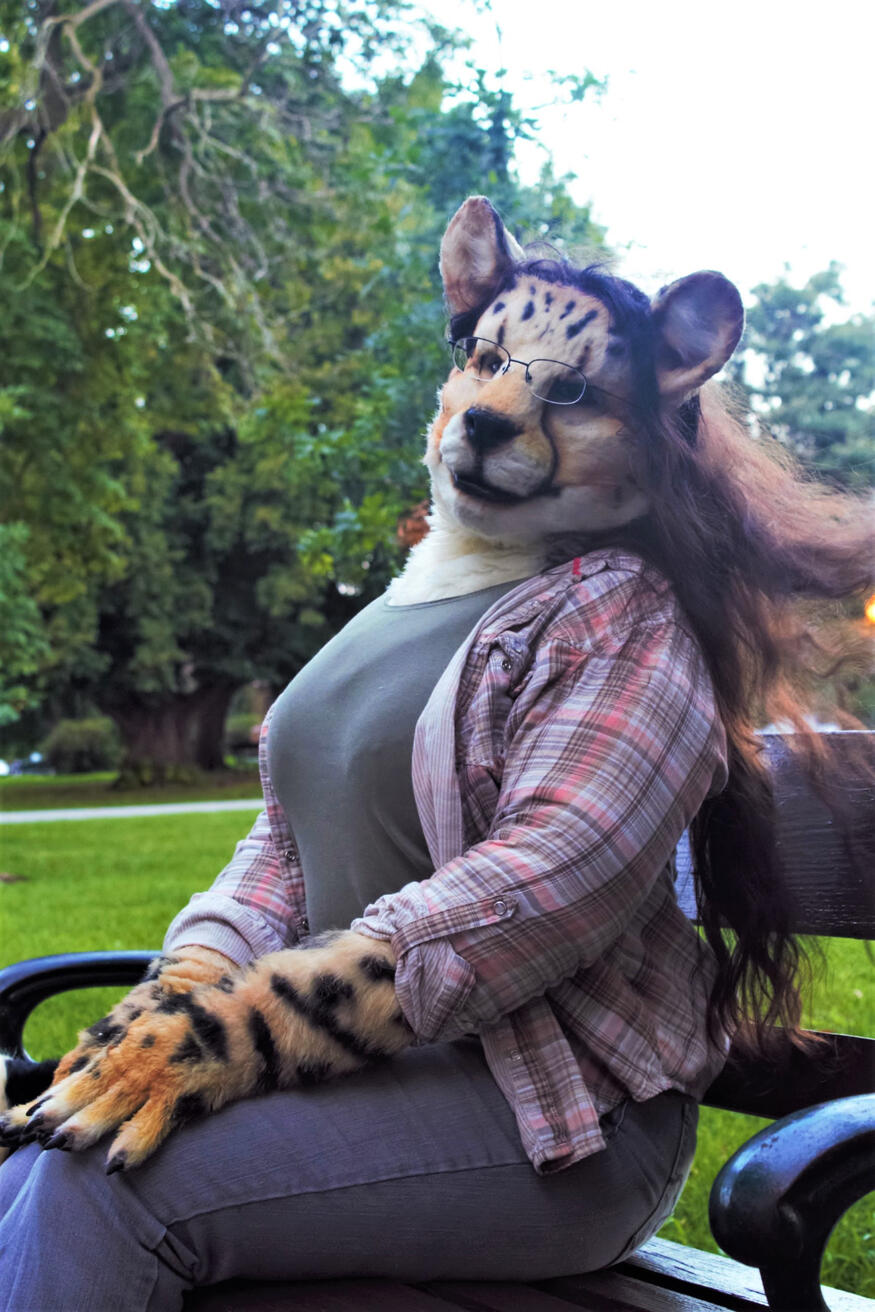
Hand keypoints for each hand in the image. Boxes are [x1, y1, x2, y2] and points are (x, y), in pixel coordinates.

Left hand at [0, 945, 236, 1149]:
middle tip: (23, 1132)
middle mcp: (141, 1052)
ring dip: (86, 1123)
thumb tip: (109, 1077)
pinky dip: (137, 1140)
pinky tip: (117, 1163)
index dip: (56, 1096)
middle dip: (56, 1110)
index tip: (22, 1119)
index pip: (86, 1072)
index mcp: (134, 1041)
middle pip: (90, 1085)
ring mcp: (162, 1068)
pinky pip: (157, 1119)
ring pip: (115, 1101)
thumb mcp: (169, 1030)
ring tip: (57, 1143)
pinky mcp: (188, 1086)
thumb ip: (141, 1051)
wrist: (259, 1010)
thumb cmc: (216, 1023)